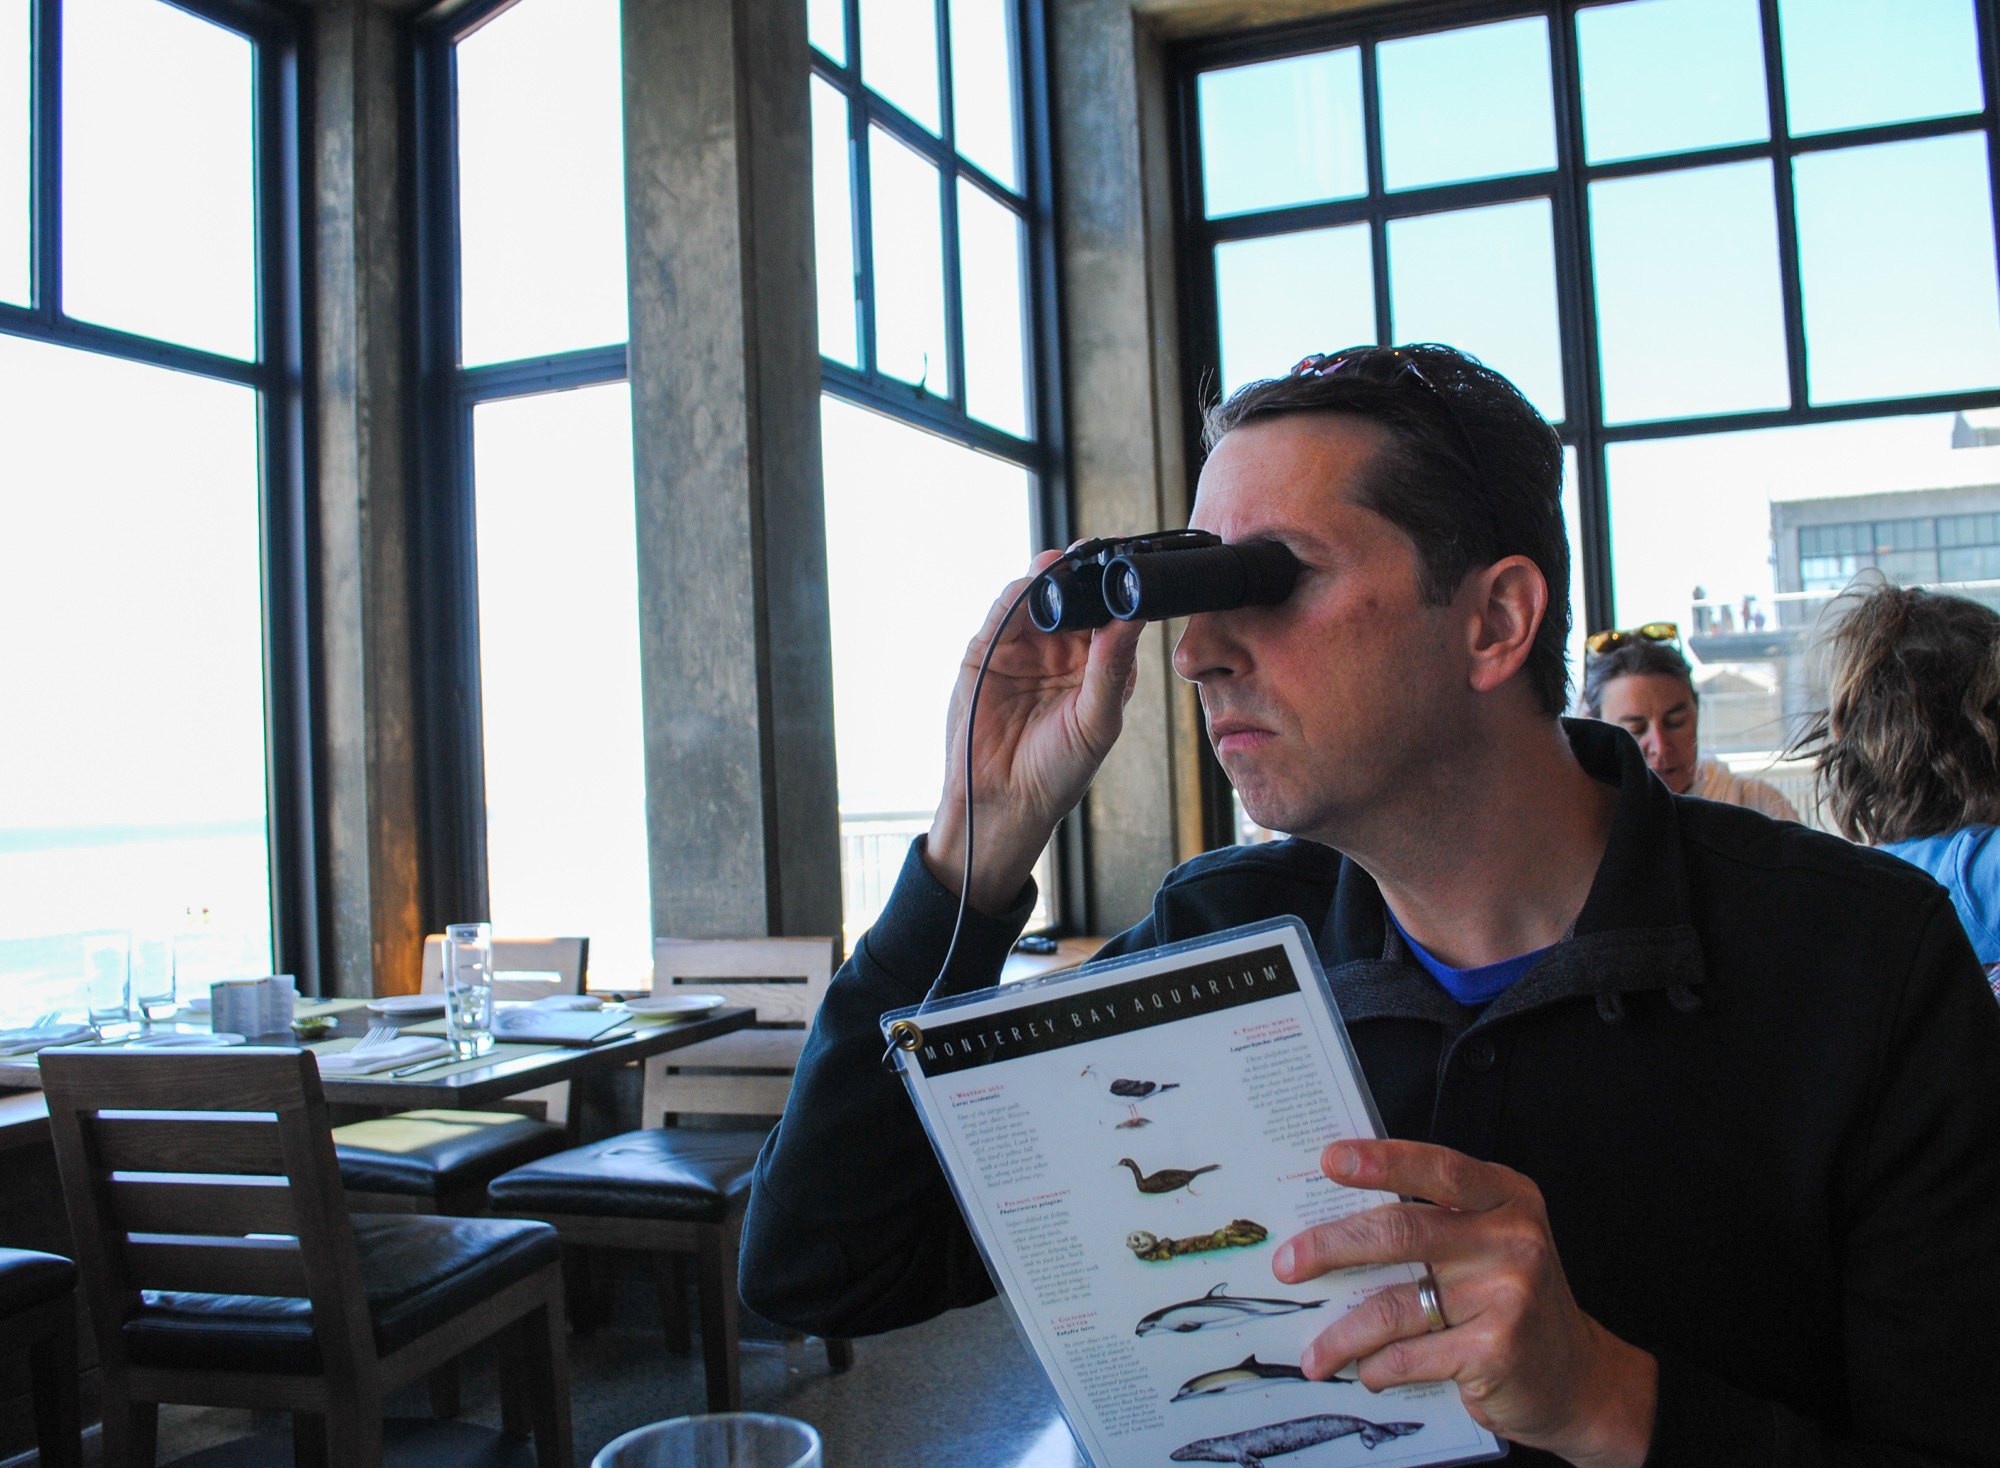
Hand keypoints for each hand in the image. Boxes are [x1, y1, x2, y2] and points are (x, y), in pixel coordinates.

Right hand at [925, 549, 1146, 911]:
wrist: (1001, 801)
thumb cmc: (1058, 772)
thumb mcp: (1096, 721)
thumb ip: (1112, 668)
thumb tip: (1135, 618)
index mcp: (1101, 664)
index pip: (1113, 614)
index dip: (1120, 589)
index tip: (1128, 567)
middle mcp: (1064, 649)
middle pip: (1076, 595)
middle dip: (1082, 571)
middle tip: (1091, 552)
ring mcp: (1025, 646)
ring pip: (1038, 597)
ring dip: (1048, 577)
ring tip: (1059, 564)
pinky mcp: (988, 650)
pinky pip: (1002, 613)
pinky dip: (1014, 596)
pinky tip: (1029, 587)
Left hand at [1274, 1139, 1656, 1467]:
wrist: (1578, 1380)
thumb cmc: (1511, 1300)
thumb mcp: (1490, 1242)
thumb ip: (1432, 1221)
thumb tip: (1332, 1217)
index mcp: (1506, 1197)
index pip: (1437, 1168)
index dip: (1381, 1162)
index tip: (1331, 1160)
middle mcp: (1512, 1238)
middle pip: (1401, 1231)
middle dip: (1332, 1247)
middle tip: (1288, 1262)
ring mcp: (1508, 1294)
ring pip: (1396, 1304)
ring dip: (1343, 1331)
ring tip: (1316, 1352)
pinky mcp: (1498, 1349)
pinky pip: (1413, 1354)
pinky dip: (1378, 1366)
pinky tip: (1366, 1371)